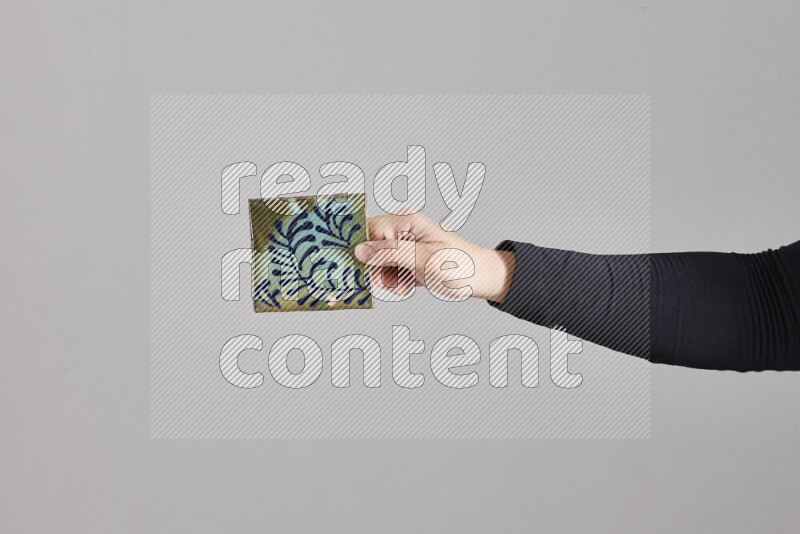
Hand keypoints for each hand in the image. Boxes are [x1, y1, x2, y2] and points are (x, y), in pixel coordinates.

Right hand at [354, 211, 514, 302]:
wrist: (480, 280)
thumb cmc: (459, 266)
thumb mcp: (423, 259)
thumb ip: (390, 253)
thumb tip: (361, 250)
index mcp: (407, 221)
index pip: (371, 229)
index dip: (365, 250)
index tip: (365, 269)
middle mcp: (403, 230)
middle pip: (371, 247)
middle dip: (377, 268)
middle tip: (389, 282)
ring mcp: (405, 245)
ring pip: (377, 262)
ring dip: (387, 278)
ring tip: (404, 285)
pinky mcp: (407, 259)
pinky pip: (388, 270)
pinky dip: (395, 281)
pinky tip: (408, 286)